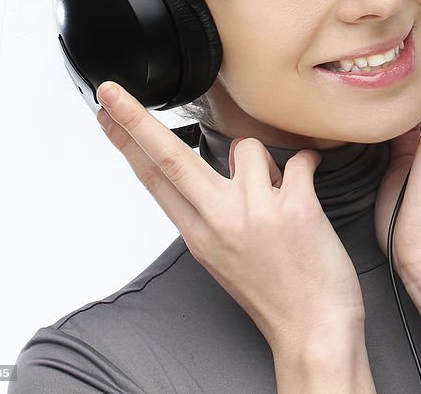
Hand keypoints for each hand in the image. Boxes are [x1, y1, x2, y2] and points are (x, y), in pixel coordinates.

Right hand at [94, 83, 364, 350]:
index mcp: (199, 234)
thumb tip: (214, 173)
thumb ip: (211, 215)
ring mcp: (255, 213)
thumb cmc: (277, 294)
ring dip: (268, 163)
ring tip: (279, 194)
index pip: (153, 179)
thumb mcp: (224, 257)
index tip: (107, 114)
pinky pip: (299, 160)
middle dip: (136, 120)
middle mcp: (220, 221)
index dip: (127, 142)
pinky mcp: (294, 208)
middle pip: (171, 158)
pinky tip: (308, 188)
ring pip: (249, 147)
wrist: (313, 329)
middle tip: (112, 91)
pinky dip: (308, 166)